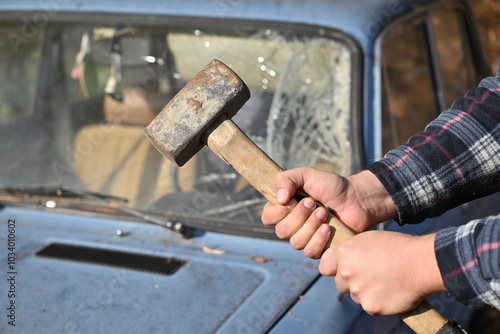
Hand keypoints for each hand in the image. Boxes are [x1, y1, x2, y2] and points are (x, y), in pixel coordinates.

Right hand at [261, 167, 396, 257]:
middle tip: (314, 203)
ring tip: (324, 213)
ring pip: (295, 242)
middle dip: (299, 216)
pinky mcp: (320, 249)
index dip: (278, 211)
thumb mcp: (307, 174)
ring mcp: (305, 239)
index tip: (293, 199)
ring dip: (311, 226)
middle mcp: (292, 226)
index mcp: (285, 209)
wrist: (357, 198)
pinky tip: (328, 227)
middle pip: (282, 231)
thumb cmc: (332, 186)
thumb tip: (279, 199)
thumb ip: (287, 179)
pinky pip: (309, 252)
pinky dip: (319, 239)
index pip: (268, 217)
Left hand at [320, 231, 445, 314]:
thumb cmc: (397, 247)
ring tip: (385, 281)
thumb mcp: (368, 239)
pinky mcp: (370, 306)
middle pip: (340, 283)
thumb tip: (342, 259)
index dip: (334, 268)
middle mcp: (346, 272)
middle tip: (371, 276)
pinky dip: (378, 302)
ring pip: (355, 295)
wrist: (420, 263)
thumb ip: (351, 251)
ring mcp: (357, 291)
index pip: (324, 267)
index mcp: (344, 253)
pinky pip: (369, 306)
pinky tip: (390, 292)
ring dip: (365, 292)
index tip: (342, 269)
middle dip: (351, 281)